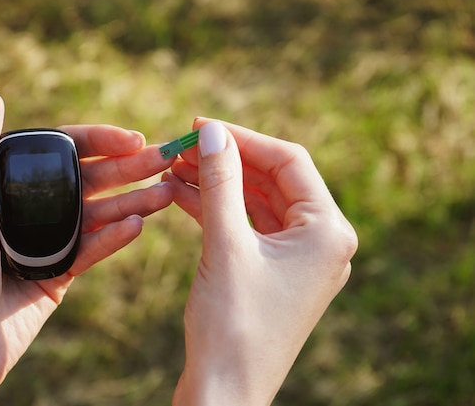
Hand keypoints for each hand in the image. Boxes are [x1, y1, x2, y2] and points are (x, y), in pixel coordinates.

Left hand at [0, 91, 173, 405]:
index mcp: (5, 187)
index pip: (61, 152)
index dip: (98, 141)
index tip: (132, 138)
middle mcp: (30, 209)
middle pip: (88, 181)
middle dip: (127, 169)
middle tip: (165, 159)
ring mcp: (48, 242)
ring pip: (98, 214)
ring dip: (133, 201)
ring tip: (168, 191)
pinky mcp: (60, 273)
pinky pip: (94, 250)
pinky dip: (115, 237)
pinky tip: (140, 223)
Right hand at [165, 119, 357, 404]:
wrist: (224, 392)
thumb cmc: (232, 325)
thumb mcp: (225, 244)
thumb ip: (220, 182)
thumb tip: (212, 131)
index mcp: (328, 232)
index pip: (289, 162)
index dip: (243, 138)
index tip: (201, 125)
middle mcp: (321, 242)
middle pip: (272, 180)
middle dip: (226, 161)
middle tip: (183, 145)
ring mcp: (297, 258)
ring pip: (256, 203)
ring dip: (218, 184)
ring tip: (176, 166)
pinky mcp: (273, 271)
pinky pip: (247, 227)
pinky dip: (217, 210)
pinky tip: (182, 194)